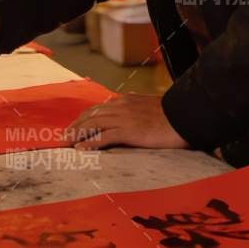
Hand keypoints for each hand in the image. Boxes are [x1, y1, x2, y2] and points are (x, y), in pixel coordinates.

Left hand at [66, 92, 188, 149]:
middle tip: (64, 137)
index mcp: (126, 100)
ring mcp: (124, 118)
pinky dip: (91, 142)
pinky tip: (81, 148)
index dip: (84, 118)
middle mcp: (121, 106)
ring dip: (78, 134)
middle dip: (76, 126)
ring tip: (67, 143)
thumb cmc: (172, 114)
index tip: (74, 126)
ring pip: (93, 124)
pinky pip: (104, 137)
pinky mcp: (129, 131)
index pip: (98, 108)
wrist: (184, 116)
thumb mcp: (151, 107)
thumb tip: (132, 112)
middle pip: (91, 115)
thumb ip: (138, 108)